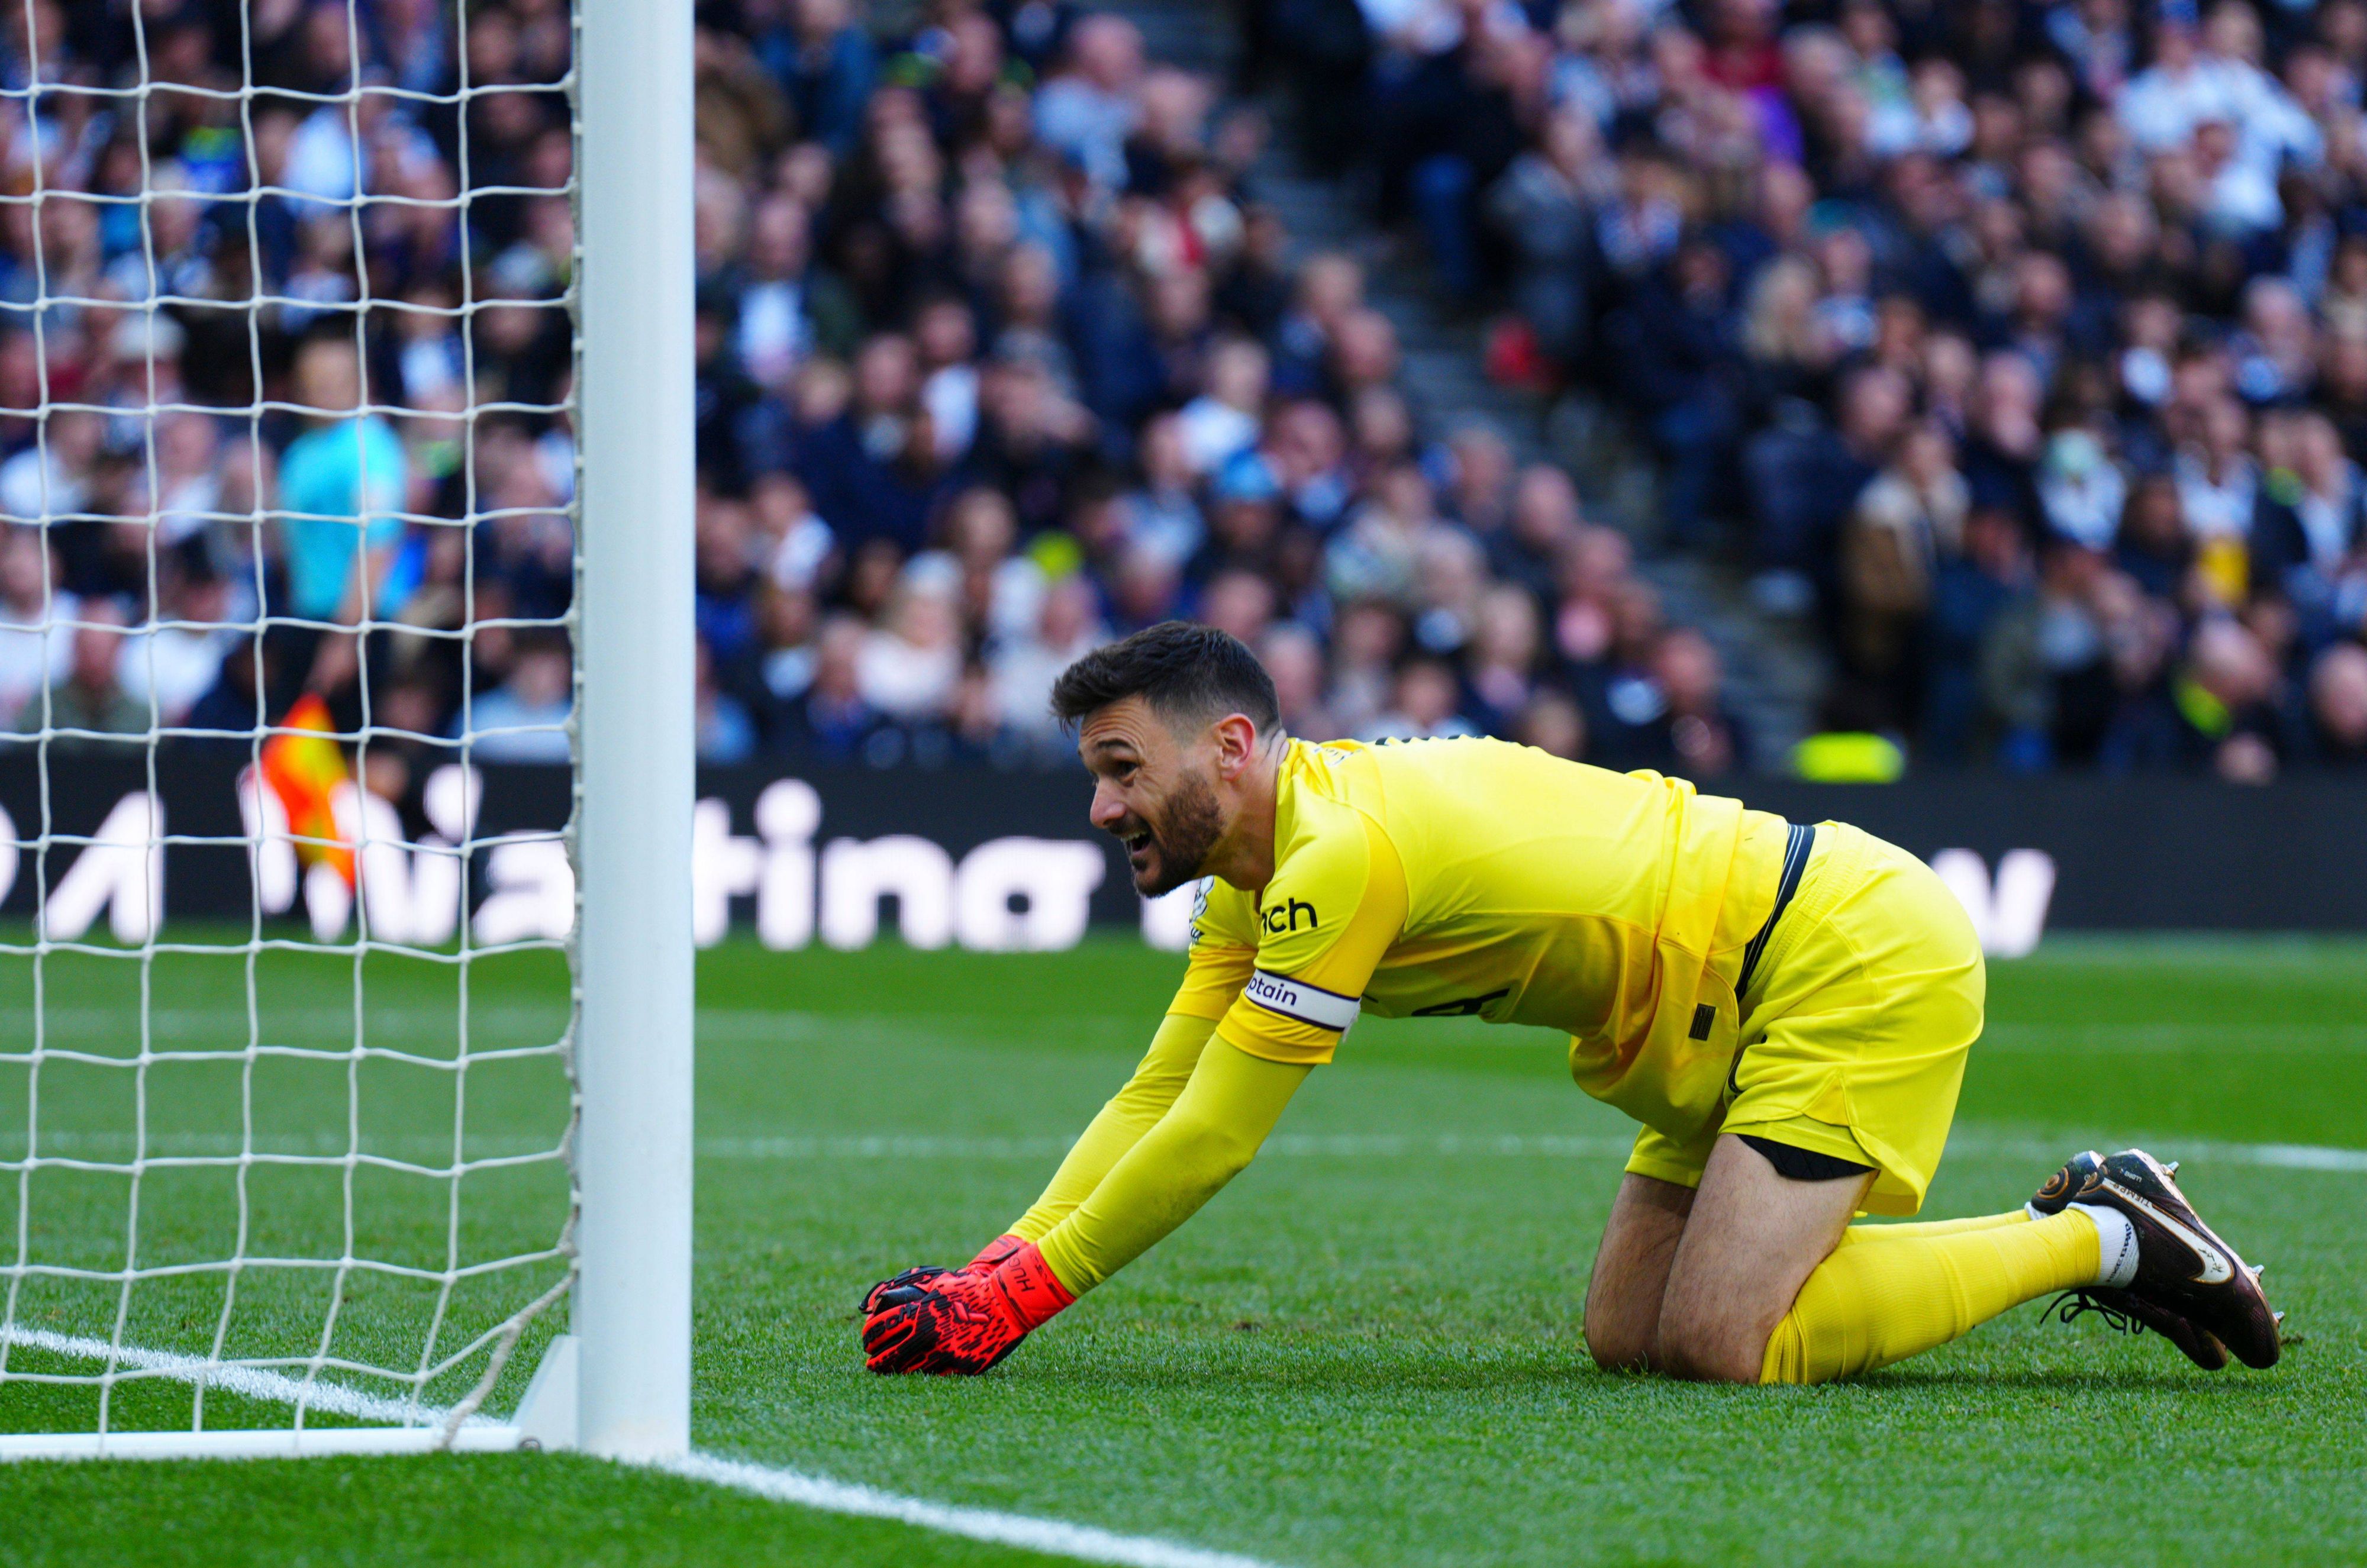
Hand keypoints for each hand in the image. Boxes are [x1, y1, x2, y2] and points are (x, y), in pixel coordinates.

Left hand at [863, 1241, 1075, 1374]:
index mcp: (920, 1313)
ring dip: (896, 1373)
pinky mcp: (961, 1366)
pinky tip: (917, 1375)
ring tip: (889, 1374)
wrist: (1007, 1303)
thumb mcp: (941, 1284)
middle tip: (871, 1365)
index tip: (866, 1342)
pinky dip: (924, 1375)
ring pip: (911, 1370)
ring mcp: (944, 1354)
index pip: (882, 1329)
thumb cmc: (973, 1290)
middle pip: (891, 1356)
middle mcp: (928, 1336)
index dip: (869, 1338)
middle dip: (876, 1362)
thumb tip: (892, 1297)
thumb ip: (918, 1293)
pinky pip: (936, 1375)